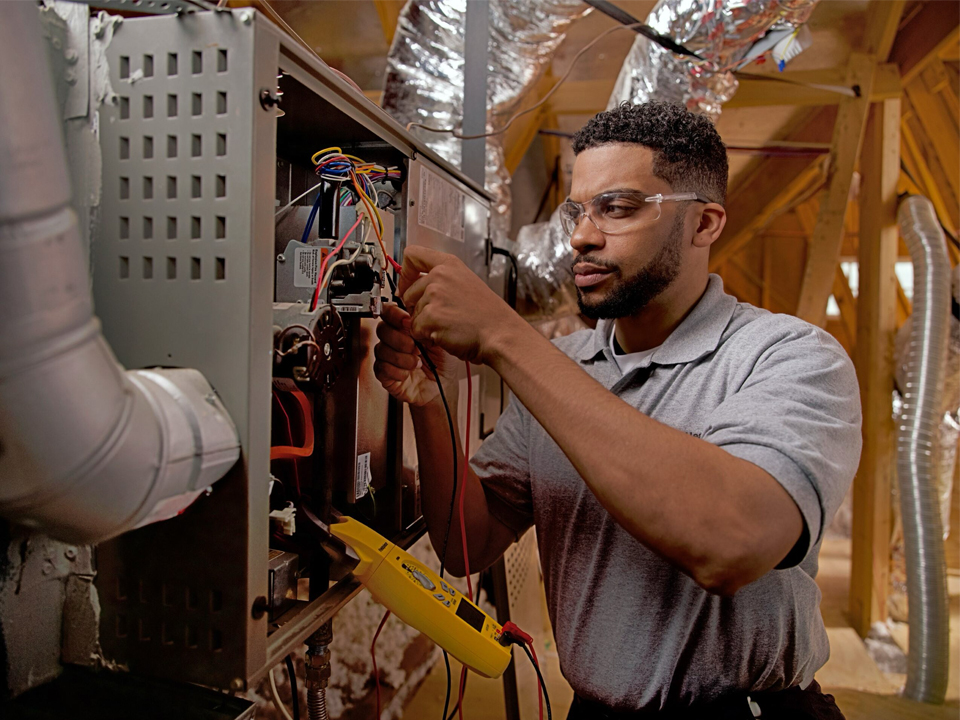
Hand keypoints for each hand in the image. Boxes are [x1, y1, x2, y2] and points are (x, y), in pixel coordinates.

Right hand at [374, 303, 458, 405]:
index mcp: (405, 327)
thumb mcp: (440, 339)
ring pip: (381, 349)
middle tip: (415, 347)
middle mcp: (394, 340)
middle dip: (400, 339)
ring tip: (417, 363)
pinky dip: (397, 371)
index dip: (394, 314)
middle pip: (382, 329)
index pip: (389, 312)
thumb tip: (414, 318)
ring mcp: (388, 356)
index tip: (406, 321)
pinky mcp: (384, 374)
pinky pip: (381, 367)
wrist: (443, 386)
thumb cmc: (442, 363)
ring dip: (401, 357)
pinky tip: (408, 373)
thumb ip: (426, 325)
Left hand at [398, 246, 516, 363]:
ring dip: (425, 325)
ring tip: (448, 326)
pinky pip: (415, 329)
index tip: (408, 285)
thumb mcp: (466, 284)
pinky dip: (427, 337)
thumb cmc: (487, 315)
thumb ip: (442, 281)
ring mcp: (434, 295)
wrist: (499, 334)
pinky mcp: (431, 316)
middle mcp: (440, 276)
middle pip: (408, 292)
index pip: (412, 254)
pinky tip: (446, 335)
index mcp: (449, 265)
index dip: (405, 273)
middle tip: (437, 318)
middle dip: (416, 308)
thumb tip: (414, 289)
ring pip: (413, 314)